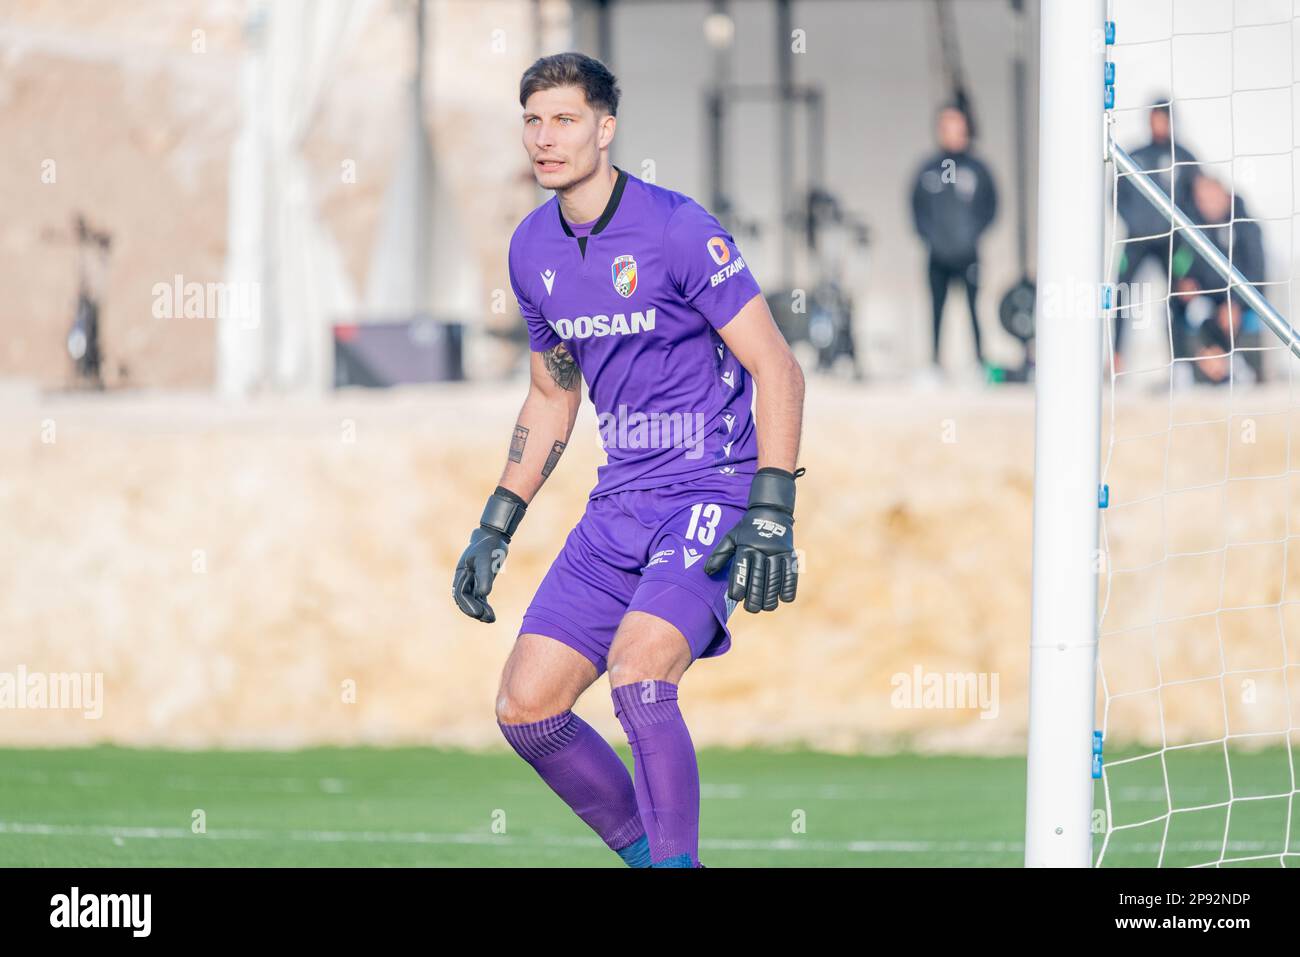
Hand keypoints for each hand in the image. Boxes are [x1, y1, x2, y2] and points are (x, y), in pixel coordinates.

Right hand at [452, 526, 510, 622]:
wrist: (493, 537)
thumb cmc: (489, 547)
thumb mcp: (487, 560)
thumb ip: (485, 576)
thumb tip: (482, 594)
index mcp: (461, 572)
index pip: (461, 593)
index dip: (469, 604)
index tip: (478, 613)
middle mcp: (464, 578)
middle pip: (465, 599)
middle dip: (473, 610)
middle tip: (484, 618)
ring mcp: (472, 580)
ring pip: (473, 600)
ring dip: (480, 611)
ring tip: (490, 620)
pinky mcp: (480, 582)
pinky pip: (480, 598)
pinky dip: (484, 606)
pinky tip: (491, 616)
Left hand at [704, 467, 805, 612]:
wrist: (771, 513)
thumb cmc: (746, 530)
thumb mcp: (731, 537)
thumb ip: (720, 555)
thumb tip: (708, 572)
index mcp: (746, 546)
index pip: (742, 567)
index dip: (739, 583)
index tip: (736, 597)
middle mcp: (762, 549)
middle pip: (759, 576)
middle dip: (755, 595)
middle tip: (751, 609)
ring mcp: (778, 552)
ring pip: (775, 577)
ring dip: (771, 595)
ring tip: (766, 607)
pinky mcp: (790, 554)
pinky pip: (791, 573)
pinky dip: (789, 586)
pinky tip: (784, 598)